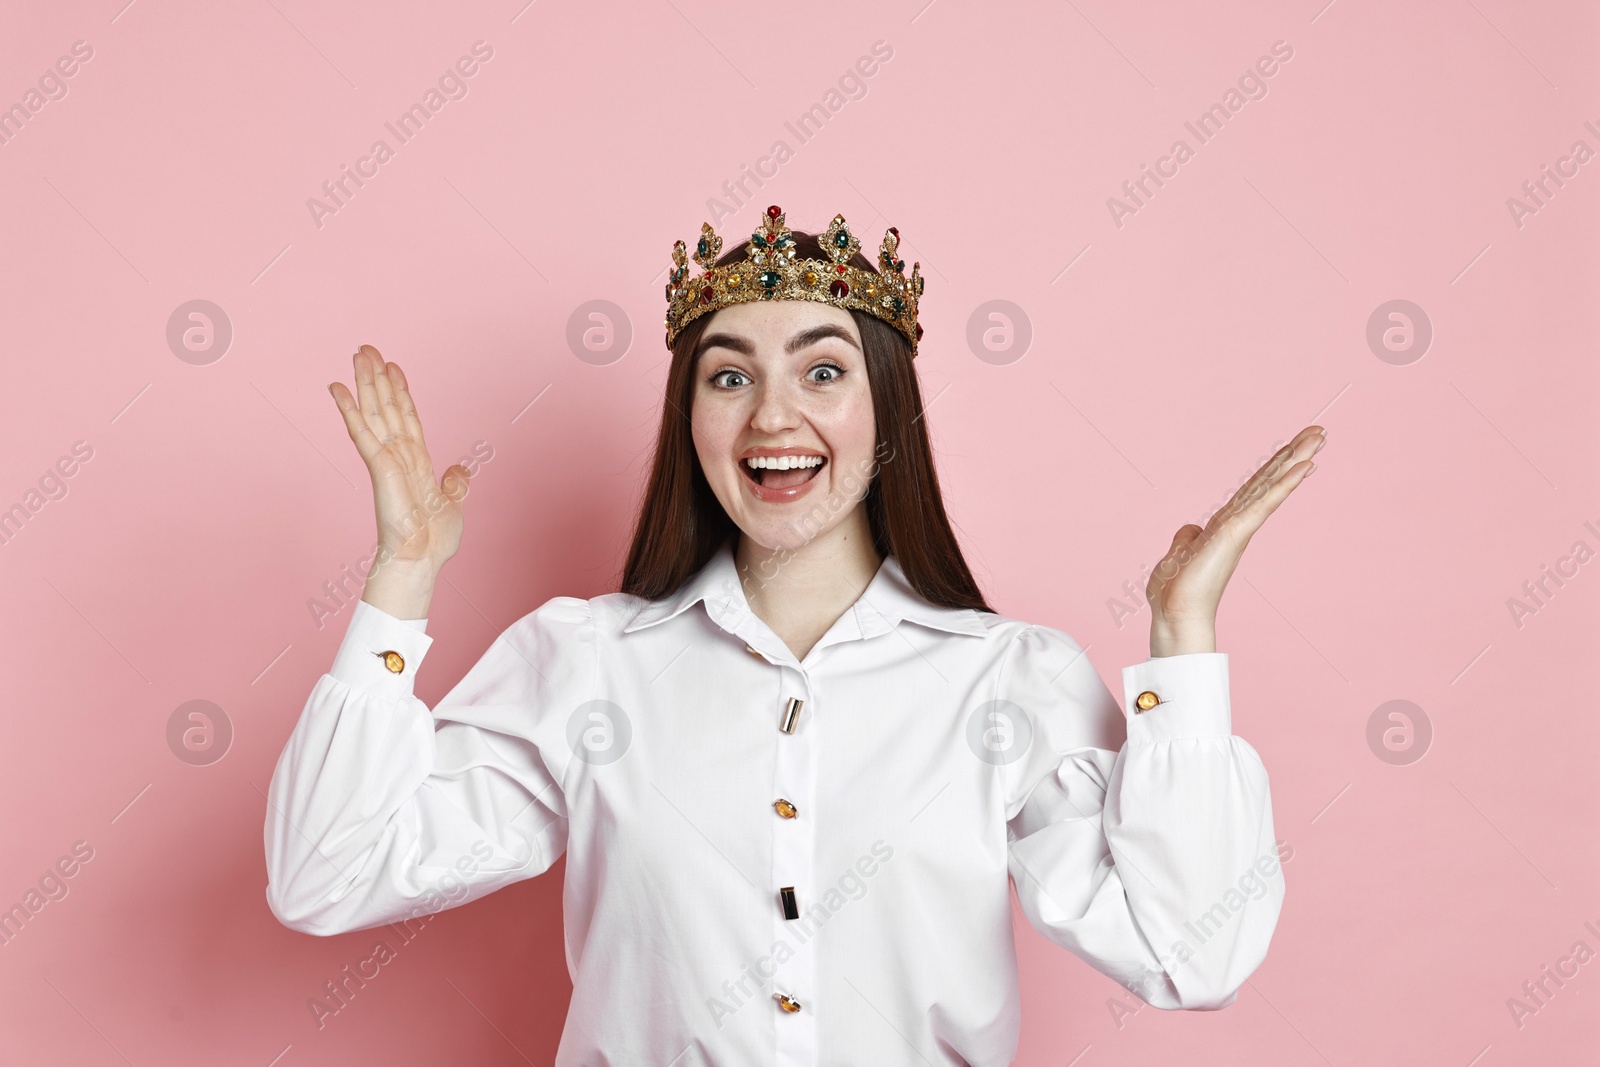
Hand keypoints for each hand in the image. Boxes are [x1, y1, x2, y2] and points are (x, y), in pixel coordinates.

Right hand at [330, 346, 469, 602]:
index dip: (400, 391)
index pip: (407, 417)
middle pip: (386, 407)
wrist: (421, 559)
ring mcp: (385, 459)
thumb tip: (460, 469)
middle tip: (367, 348)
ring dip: (365, 382)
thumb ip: (454, 484)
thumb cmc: (433, 541)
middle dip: (377, 377)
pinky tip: (338, 388)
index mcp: (416, 462)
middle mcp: (398, 455)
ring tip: (358, 354)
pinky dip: (350, 409)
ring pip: (374, 412)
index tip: (393, 367)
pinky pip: (362, 432)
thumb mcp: (453, 505)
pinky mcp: (378, 466)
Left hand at [1146, 425, 1324, 656]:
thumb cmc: (1176, 592)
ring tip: (1320, 438)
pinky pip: (1264, 503)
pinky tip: (1304, 467)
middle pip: (1269, 481)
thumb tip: (1192, 529)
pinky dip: (1284, 484)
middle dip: (1294, 455)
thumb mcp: (1179, 554)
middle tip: (1320, 432)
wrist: (1174, 614)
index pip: (1253, 489)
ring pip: (1272, 487)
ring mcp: (1240, 528)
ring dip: (1296, 461)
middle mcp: (1239, 524)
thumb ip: (1188, 538)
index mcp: (1226, 525)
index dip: (1273, 467)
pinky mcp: (1236, 533)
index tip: (1294, 446)